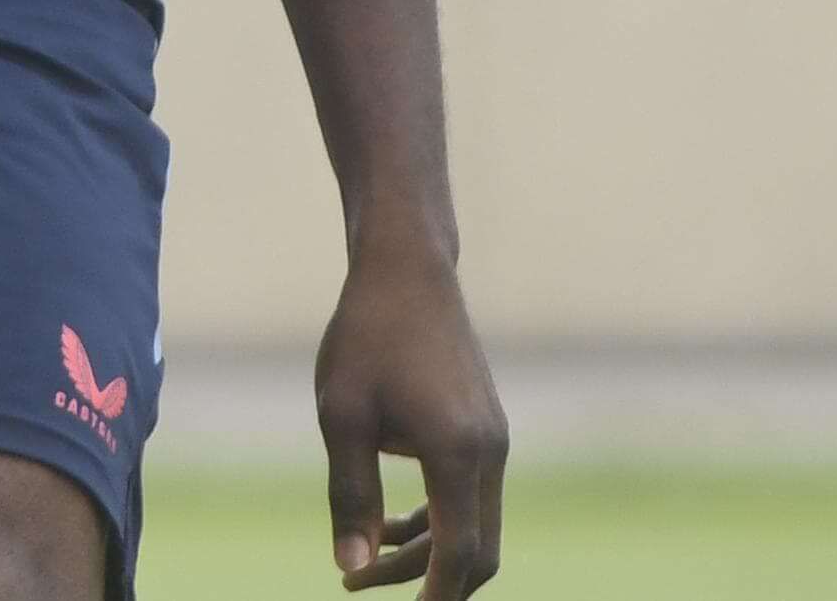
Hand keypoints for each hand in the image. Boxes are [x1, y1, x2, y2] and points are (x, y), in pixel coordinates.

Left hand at [316, 243, 508, 593]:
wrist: (405, 269)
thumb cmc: (365, 337)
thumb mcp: (342, 416)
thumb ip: (350, 495)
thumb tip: (351, 565)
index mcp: (458, 453)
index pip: (458, 554)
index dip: (432, 595)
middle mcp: (490, 453)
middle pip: (474, 551)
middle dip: (422, 581)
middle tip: (355, 584)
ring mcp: (494, 440)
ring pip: (474, 525)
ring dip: (426, 551)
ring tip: (362, 564)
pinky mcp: (486, 428)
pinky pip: (470, 495)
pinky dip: (436, 519)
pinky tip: (391, 520)